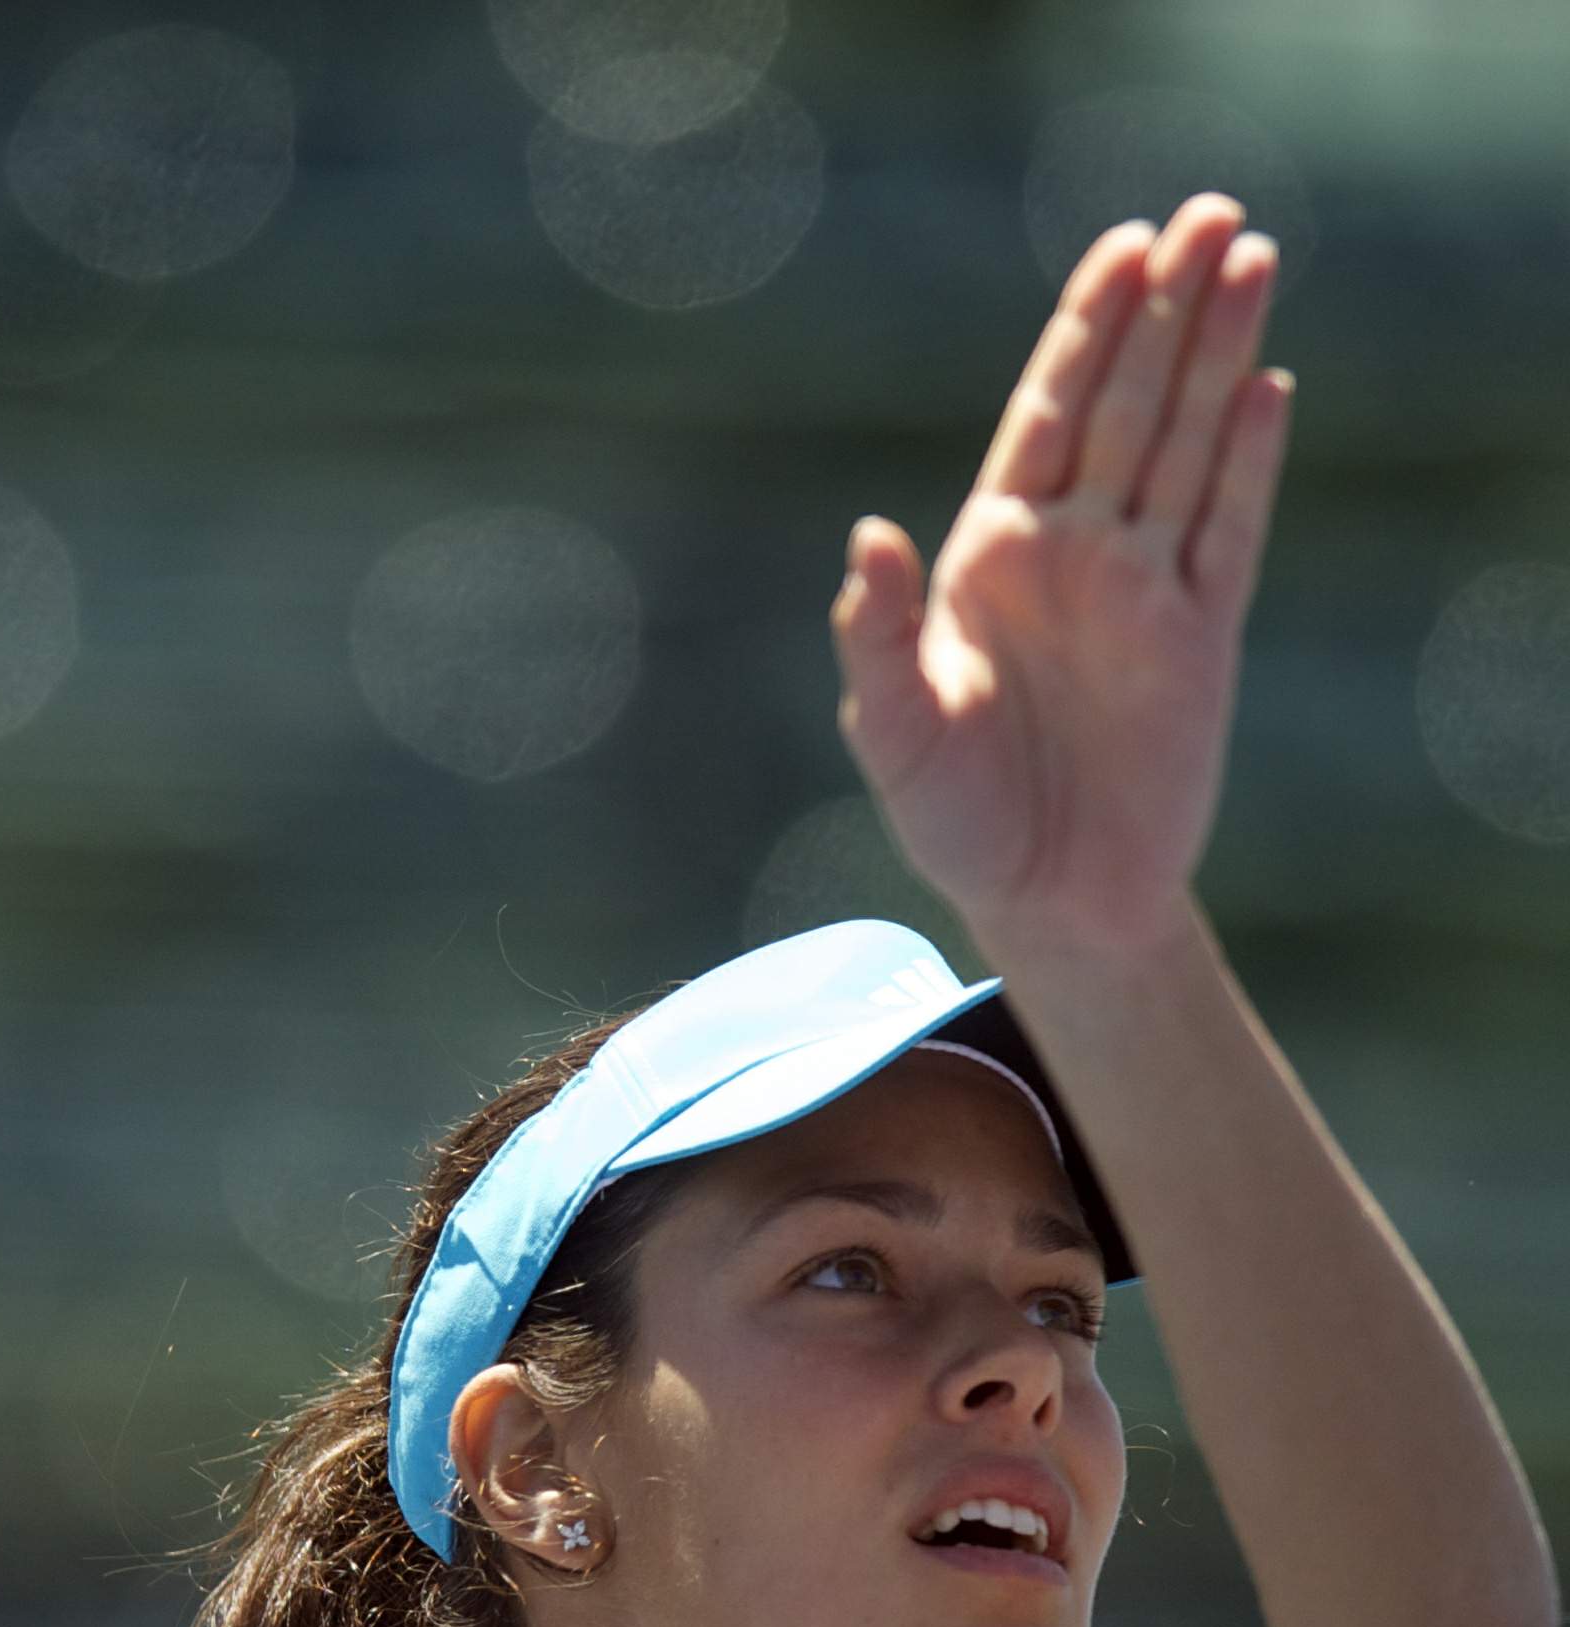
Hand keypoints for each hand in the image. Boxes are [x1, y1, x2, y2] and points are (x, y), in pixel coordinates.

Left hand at [830, 193, 1290, 961]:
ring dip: (1220, 355)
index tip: (1123, 247)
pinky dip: (1249, 464)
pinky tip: (1268, 391)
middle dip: (1167, 308)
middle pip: (1129, 404)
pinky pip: (1231, 533)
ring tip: (1254, 258)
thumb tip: (865, 536)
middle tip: (1210, 213)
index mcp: (995, 556)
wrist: (1047, 906)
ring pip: (1187, 445)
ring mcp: (1145, 591)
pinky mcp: (1202, 641)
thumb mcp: (895, 737)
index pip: (1047, 414)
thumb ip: (877, 638)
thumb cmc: (957, 824)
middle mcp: (1076, 554)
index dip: (1085, 329)